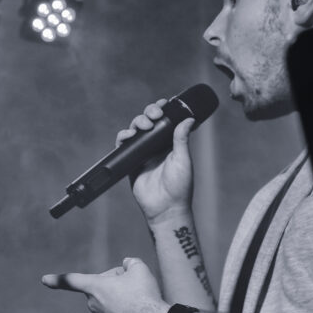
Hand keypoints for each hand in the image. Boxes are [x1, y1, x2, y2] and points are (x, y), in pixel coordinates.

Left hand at [41, 258, 168, 312]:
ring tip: (139, 302)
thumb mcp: (139, 268)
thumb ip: (129, 262)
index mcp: (95, 287)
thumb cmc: (145, 295)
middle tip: (133, 285)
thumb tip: (127, 266)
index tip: (44, 280)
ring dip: (120, 300)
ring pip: (109, 303)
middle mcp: (93, 305)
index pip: (72, 280)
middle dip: (113, 285)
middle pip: (101, 289)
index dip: (58, 279)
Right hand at [115, 99, 194, 223]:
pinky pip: (123, 145)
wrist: (165, 208)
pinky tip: (128, 135)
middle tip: (154, 115)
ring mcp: (142, 153)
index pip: (165, 121)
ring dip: (137, 122)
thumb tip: (189, 119)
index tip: (164, 104)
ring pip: (135, 130)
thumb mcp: (183, 160)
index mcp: (170, 143)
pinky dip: (123, 137)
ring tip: (143, 125)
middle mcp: (155, 146)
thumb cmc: (179, 186)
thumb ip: (182, 139)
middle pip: (148, 122)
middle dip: (149, 113)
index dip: (162, 110)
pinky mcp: (130, 162)